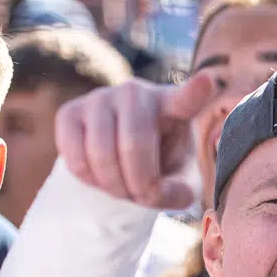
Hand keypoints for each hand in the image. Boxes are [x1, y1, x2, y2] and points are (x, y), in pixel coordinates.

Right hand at [54, 71, 214, 209]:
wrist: (121, 160)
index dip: (195, 91)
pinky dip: (89, 180)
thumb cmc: (160, 167)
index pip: (186, 98)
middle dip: (138, 184)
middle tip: (142, 195)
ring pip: (100, 153)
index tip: (207, 82)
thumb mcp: (180, 185)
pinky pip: (74, 158)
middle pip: (134, 144)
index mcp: (174, 105)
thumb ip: (177, 193)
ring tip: (123, 187)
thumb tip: (153, 192)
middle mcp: (136, 92)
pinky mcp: (69, 112)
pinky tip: (100, 175)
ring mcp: (100, 97)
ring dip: (113, 186)